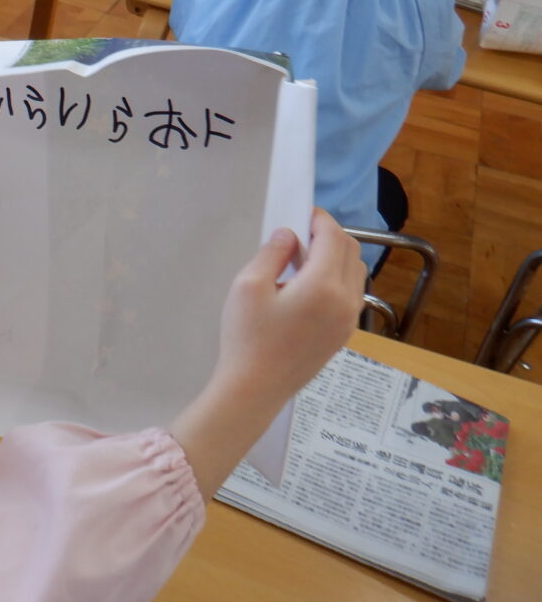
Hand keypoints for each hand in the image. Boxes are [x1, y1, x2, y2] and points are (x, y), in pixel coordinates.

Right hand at [170, 209, 365, 497]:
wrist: (254, 389)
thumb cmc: (246, 336)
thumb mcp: (249, 286)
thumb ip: (272, 253)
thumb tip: (289, 235)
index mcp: (324, 285)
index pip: (334, 238)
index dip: (320, 219)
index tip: (302, 213)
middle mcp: (346, 301)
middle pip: (351, 253)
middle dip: (330, 236)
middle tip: (300, 235)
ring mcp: (348, 321)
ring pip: (355, 274)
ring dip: (335, 258)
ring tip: (301, 261)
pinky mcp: (343, 336)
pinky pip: (350, 295)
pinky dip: (336, 279)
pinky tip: (305, 287)